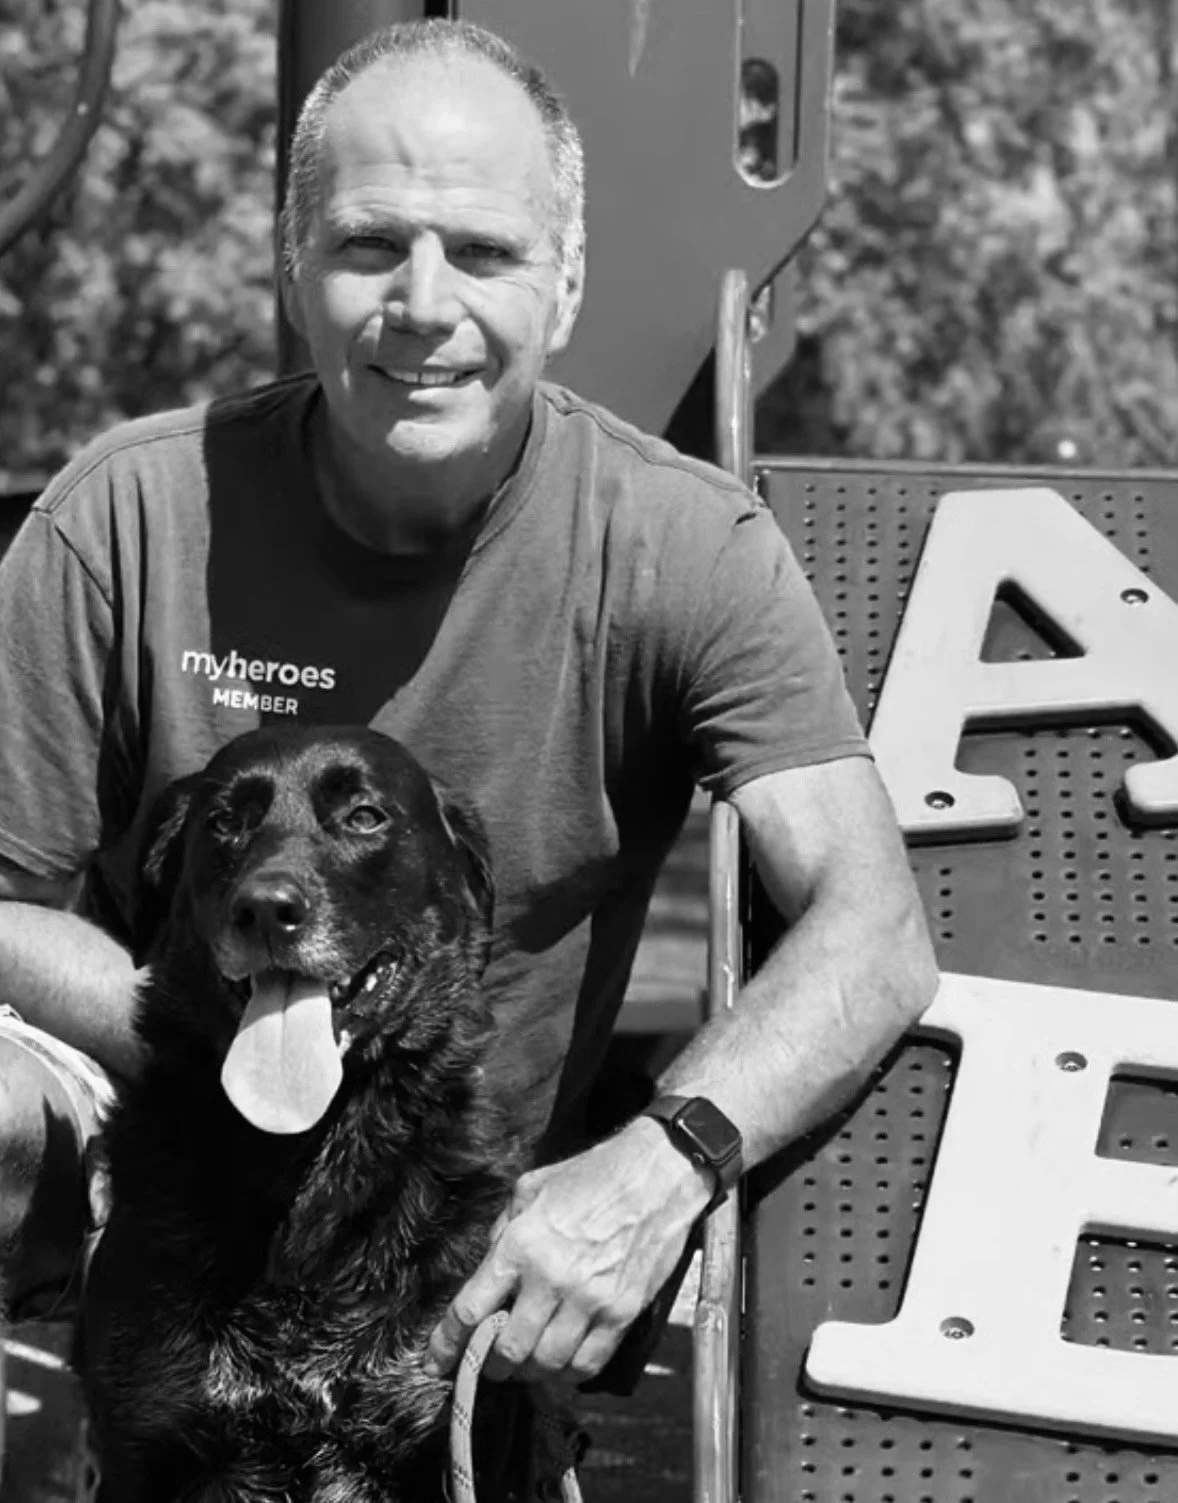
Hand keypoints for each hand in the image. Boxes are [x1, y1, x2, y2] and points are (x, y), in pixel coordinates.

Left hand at [423, 1117, 711, 1382]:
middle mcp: (550, 1277)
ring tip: (526, 1364)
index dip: (447, 1344)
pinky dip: (568, 1375)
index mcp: (521, 1244)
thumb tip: (489, 1266)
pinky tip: (562, 1365)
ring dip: (529, 1372)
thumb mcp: (532, 1187)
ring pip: (546, 1363)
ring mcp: (589, 1299)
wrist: (657, 1174)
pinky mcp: (621, 1312)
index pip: (470, 1309)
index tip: (436, 1361)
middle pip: (507, 1349)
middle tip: (491, 1361)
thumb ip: (504, 1229)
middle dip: (492, 1364)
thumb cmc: (593, 1174)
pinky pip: (588, 1364)